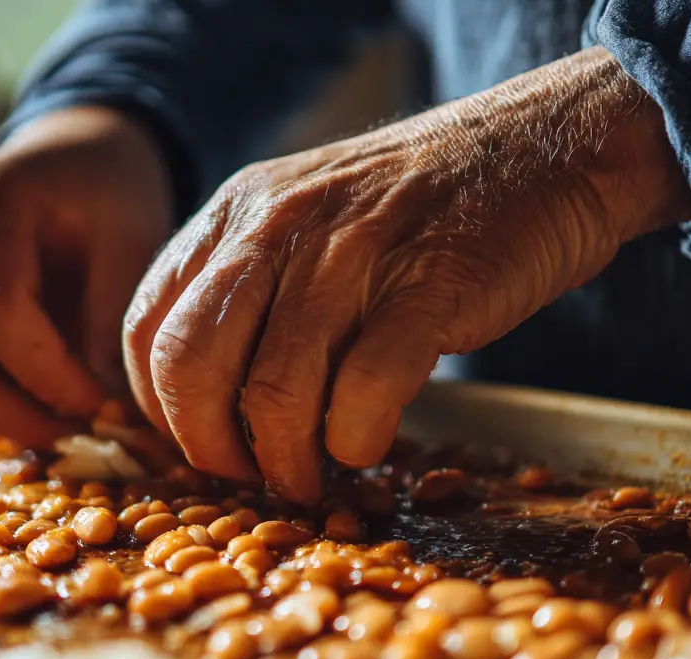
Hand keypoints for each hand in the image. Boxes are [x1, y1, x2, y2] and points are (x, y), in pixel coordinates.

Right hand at [0, 106, 172, 444]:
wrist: (73, 158)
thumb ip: (114, 322)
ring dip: (2, 423)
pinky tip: (42, 410)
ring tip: (71, 427)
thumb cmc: (109, 193)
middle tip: (87, 438)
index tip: (104, 408)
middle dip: (18, 417)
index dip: (47, 377)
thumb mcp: (134, 240)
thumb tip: (105, 415)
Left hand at [124, 47, 690, 502]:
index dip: (162, 408)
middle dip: (212, 448)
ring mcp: (354, 255)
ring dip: (288, 462)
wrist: (543, 149)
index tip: (204, 445)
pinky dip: (355, 441)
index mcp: (237, 211)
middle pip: (190, 365)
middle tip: (254, 476)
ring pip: (273, 392)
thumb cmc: (419, 207)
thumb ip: (248, 287)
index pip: (147, 325)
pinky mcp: (430, 288)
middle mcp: (279, 226)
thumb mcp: (307, 218)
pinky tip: (367, 446)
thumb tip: (201, 400)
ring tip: (315, 477)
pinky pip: (363, 392)